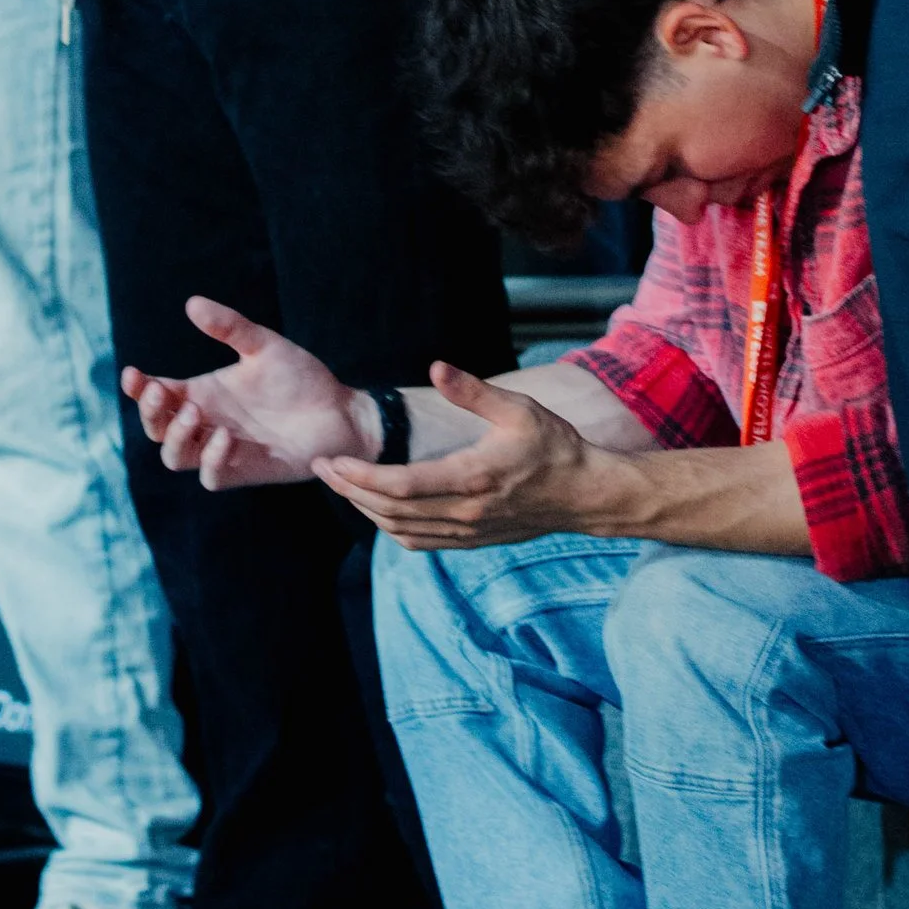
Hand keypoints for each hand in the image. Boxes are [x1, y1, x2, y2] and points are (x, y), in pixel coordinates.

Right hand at [122, 300, 370, 491]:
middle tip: (160, 392)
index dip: (137, 388)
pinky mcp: (243, 471)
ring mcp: (222, 450)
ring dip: (177, 437)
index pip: (156, 395)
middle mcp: (207, 423)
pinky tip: (226, 437)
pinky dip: (212, 459)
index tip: (133, 373)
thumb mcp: (264, 346)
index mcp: (203, 393)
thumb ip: (230, 327)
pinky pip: (211, 476)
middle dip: (150, 413)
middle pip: (157, 429)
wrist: (340, 412)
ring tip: (194, 413)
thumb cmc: (301, 379)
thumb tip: (192, 303)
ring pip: (176, 457)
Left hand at [314, 364, 606, 550]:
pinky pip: (419, 541)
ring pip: (399, 530)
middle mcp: (464, 512)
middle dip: (349, 489)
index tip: (333, 459)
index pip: (400, 485)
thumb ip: (473, 391)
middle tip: (322, 469)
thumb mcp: (519, 408)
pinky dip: (390, 526)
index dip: (359, 475)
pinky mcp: (471, 541)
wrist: (586, 495)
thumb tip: (437, 367)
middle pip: (389, 510)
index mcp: (472, 478)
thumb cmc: (555, 447)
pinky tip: (379, 509)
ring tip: (343, 485)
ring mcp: (467, 532)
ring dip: (365, 510)